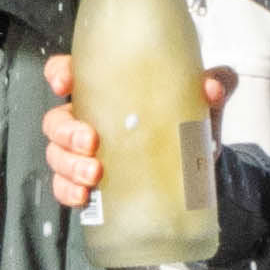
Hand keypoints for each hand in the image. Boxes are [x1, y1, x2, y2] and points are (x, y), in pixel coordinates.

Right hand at [32, 50, 227, 214]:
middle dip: (67, 132)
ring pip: (57, 155)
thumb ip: (213, 85)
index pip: (68, 73)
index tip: (65, 84)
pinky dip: (69, 191)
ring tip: (93, 175)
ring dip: (69, 165)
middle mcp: (89, 119)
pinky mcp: (89, 182)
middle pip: (56, 121)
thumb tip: (212, 87)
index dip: (59, 75)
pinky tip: (83, 195)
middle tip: (91, 143)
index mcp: (106, 90)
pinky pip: (65, 186)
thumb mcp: (201, 100)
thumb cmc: (188, 121)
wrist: (198, 165)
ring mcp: (84, 153)